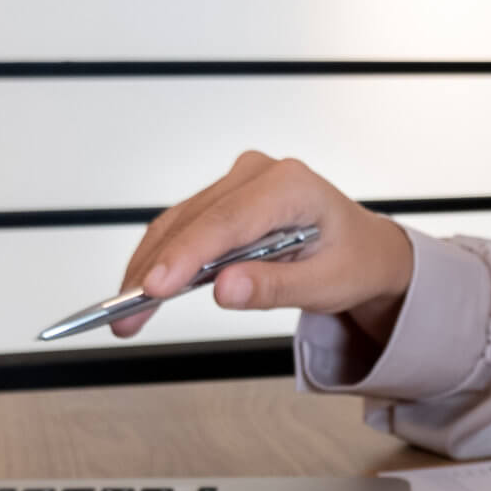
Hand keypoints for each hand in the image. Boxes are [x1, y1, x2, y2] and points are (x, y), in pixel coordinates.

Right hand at [108, 151, 414, 340]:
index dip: (186, 255)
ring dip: (149, 268)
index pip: (226, 221)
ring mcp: (237, 184)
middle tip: (126, 316)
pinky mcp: (223, 201)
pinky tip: (141, 292)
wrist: (364, 249)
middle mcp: (258, 174)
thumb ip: (276, 286)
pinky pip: (183, 228)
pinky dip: (160, 261)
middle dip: (155, 271)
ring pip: (179, 224)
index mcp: (290, 185)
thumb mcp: (327, 284)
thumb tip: (225, 291)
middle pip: (193, 222)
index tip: (154, 288)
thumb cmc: (353, 260)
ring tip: (126, 315)